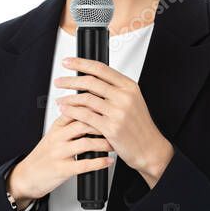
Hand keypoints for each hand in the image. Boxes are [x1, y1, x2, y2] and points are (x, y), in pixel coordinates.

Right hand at [7, 114, 114, 204]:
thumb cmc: (43, 156)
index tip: (110, 107)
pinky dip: (99, 163)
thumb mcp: (53, 135)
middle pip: (83, 124)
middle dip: (103, 124)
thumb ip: (69, 123)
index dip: (94, 108)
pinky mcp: (62, 170)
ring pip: (85, 143)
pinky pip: (84, 164)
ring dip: (104, 143)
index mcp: (56, 127)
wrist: (26, 176)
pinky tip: (108, 161)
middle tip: (117, 125)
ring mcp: (59, 154)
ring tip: (114, 144)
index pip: (76, 110)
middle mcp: (57, 138)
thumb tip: (91, 112)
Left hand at [54, 56, 173, 187]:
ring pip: (86, 99)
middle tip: (59, 81)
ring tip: (60, 99)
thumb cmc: (139, 126)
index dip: (81, 63)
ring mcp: (118, 112)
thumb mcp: (132, 101)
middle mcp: (124, 97)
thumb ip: (114, 90)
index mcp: (129, 87)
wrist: (150, 148)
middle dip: (70, 80)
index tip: (68, 62)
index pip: (101, 68)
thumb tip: (91, 80)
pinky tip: (65, 110)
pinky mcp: (111, 127)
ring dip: (69, 98)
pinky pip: (86, 116)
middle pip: (91, 81)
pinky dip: (72, 112)